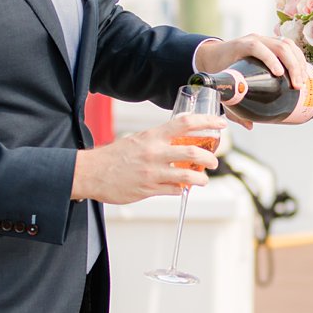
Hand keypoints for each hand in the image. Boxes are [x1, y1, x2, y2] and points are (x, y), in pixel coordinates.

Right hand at [72, 112, 224, 204]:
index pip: (185, 123)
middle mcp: (154, 152)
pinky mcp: (149, 190)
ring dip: (201, 178)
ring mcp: (153, 172)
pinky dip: (182, 189)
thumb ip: (159, 141)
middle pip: (193, 151)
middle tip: (214, 161)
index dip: (207, 121)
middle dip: (210, 158)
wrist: (92, 173)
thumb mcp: (138, 139)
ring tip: (203, 179)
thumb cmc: (114, 156)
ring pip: (188, 175)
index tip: (220, 124)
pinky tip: (182, 188)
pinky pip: (174, 190)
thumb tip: (179, 142)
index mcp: (153, 136)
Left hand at [191, 32, 310, 127]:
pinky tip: (303, 72)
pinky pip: (289, 46)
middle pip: (278, 46)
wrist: (215, 54)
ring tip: (303, 81)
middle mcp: (254, 39)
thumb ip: (232, 106)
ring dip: (299, 62)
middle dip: (292, 65)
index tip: (279, 74)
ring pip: (287, 45)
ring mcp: (265, 39)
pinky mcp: (272, 43)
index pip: (256, 47)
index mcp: (240, 46)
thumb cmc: (219, 69)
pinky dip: (299, 58)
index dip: (269, 58)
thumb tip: (249, 125)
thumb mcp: (223, 86)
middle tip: (297, 86)